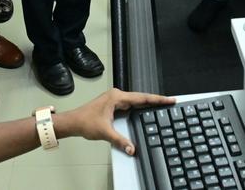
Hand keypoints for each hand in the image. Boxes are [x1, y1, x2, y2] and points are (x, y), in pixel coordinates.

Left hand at [57, 88, 174, 154]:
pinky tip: (146, 112)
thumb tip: (131, 148)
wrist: (73, 122)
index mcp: (117, 98)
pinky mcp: (113, 105)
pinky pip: (131, 106)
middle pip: (141, 98)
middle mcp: (117, 96)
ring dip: (148, 105)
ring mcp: (115, 100)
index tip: (169, 99)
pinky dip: (140, 109)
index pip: (142, 98)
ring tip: (162, 107)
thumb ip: (120, 140)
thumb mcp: (105, 132)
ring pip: (136, 102)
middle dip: (156, 101)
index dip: (157, 99)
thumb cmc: (85, 122)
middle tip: (170, 103)